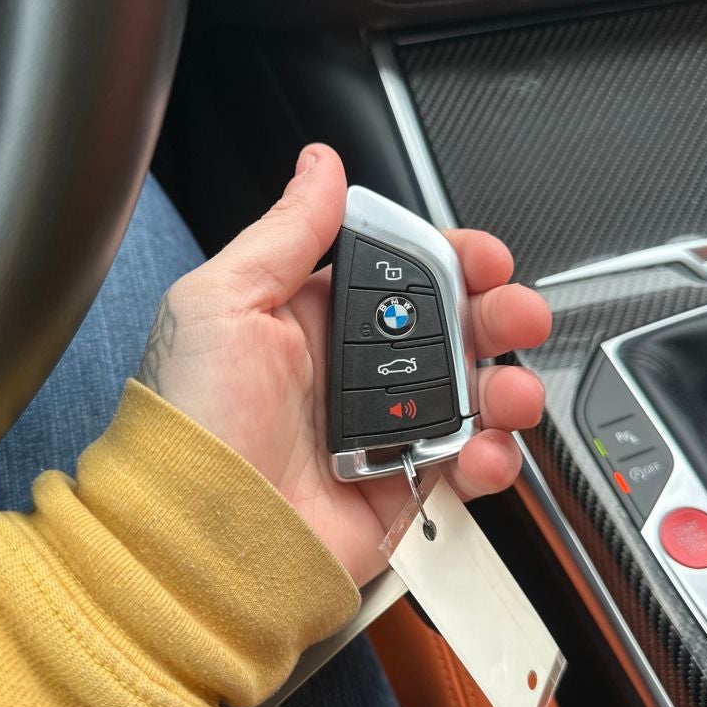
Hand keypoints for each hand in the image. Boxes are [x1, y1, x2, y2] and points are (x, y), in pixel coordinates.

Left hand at [139, 144, 550, 584]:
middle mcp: (351, 374)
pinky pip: (465, 467)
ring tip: (508, 394)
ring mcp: (380, 433)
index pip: (402, 275)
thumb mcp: (222, 304)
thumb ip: (286, 234)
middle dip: (495, 317)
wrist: (196, 538)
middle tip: (516, 315)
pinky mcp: (399, 489)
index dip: (452, 261)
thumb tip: (321, 169)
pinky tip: (483, 452)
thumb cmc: (190, 423)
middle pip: (450, 331)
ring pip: (470, 397)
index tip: (484, 258)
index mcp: (314, 321)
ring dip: (504, 388)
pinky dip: (490, 460)